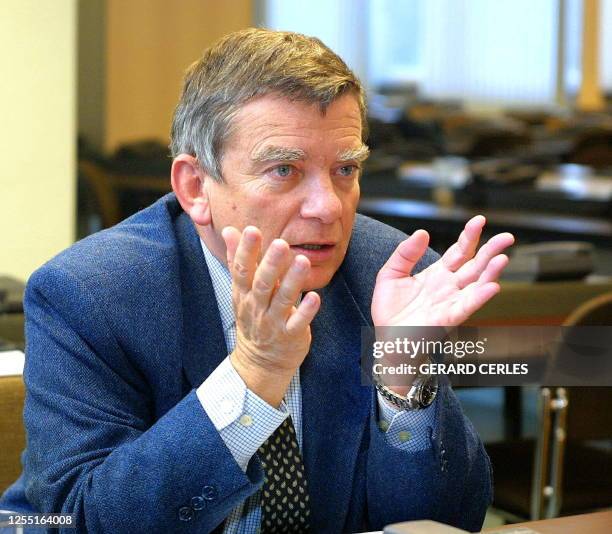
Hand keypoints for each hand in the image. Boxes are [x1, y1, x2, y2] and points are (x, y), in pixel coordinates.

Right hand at [222, 226, 320, 405]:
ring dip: (292, 280)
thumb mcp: (241, 290)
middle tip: (281, 243)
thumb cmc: (254, 317)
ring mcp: (273, 322)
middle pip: (262, 284)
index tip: (251, 230)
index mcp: (244, 294)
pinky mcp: (290, 335)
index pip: (242, 270)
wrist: (260, 361)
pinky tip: (315, 296)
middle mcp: (257, 307)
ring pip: (282, 300)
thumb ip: (238, 260)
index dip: (245, 251)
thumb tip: (230, 230)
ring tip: (302, 261)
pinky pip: (298, 322)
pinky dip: (306, 310)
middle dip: (270, 263)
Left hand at [371, 216, 513, 327]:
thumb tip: (422, 232)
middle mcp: (449, 286)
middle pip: (475, 265)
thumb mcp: (391, 274)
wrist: (385, 338)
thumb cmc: (390, 309)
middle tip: (508, 236)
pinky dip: (479, 297)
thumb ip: (405, 253)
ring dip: (491, 272)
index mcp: (438, 273)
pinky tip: (492, 286)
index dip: (469, 236)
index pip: (459, 251)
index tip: (479, 220)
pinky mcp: (447, 319)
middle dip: (491, 250)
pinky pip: (466, 307)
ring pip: (476, 285)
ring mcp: (451, 302)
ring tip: (502, 258)